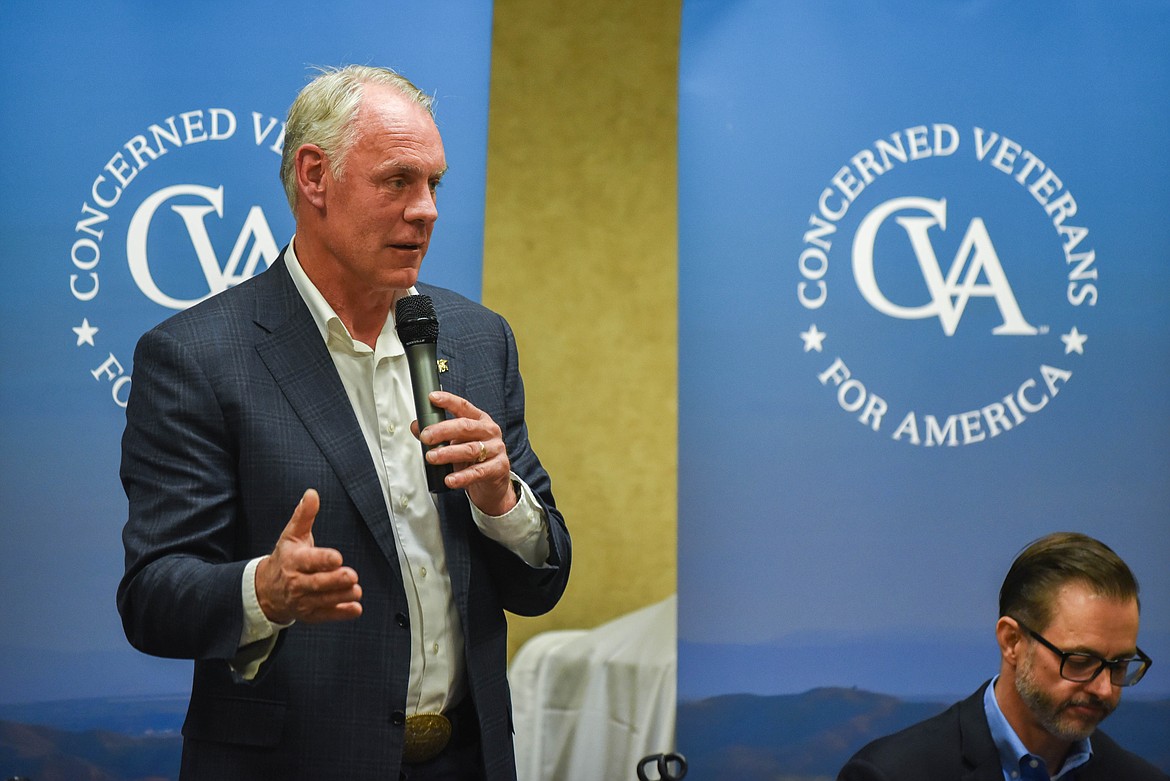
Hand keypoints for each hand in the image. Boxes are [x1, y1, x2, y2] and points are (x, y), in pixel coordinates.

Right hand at [254, 489, 362, 624]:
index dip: (323, 559)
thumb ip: (304, 515)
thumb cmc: (285, 558)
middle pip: (316, 583)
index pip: (309, 560)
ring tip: (356, 591)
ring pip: (323, 600)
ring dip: (341, 596)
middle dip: (334, 580)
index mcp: (293, 560)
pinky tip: (355, 609)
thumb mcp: (292, 535)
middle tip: (351, 575)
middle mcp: (296, 582)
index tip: (337, 557)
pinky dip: (340, 613)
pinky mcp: (309, 614)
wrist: (266, 590)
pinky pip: (325, 615)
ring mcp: (302, 600)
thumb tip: (312, 493)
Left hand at [414, 391, 516, 515]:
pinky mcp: (498, 468)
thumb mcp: (457, 443)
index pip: (463, 407)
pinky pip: (478, 472)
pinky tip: (450, 479)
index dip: (448, 401)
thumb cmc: (475, 459)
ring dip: (449, 453)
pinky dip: (462, 476)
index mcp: (480, 420)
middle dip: (443, 430)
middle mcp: (489, 431)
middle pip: (465, 427)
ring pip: (471, 449)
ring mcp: (496, 449)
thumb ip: (438, 435)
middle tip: (425, 436)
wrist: (493, 483)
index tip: (432, 398)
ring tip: (432, 457)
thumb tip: (416, 427)